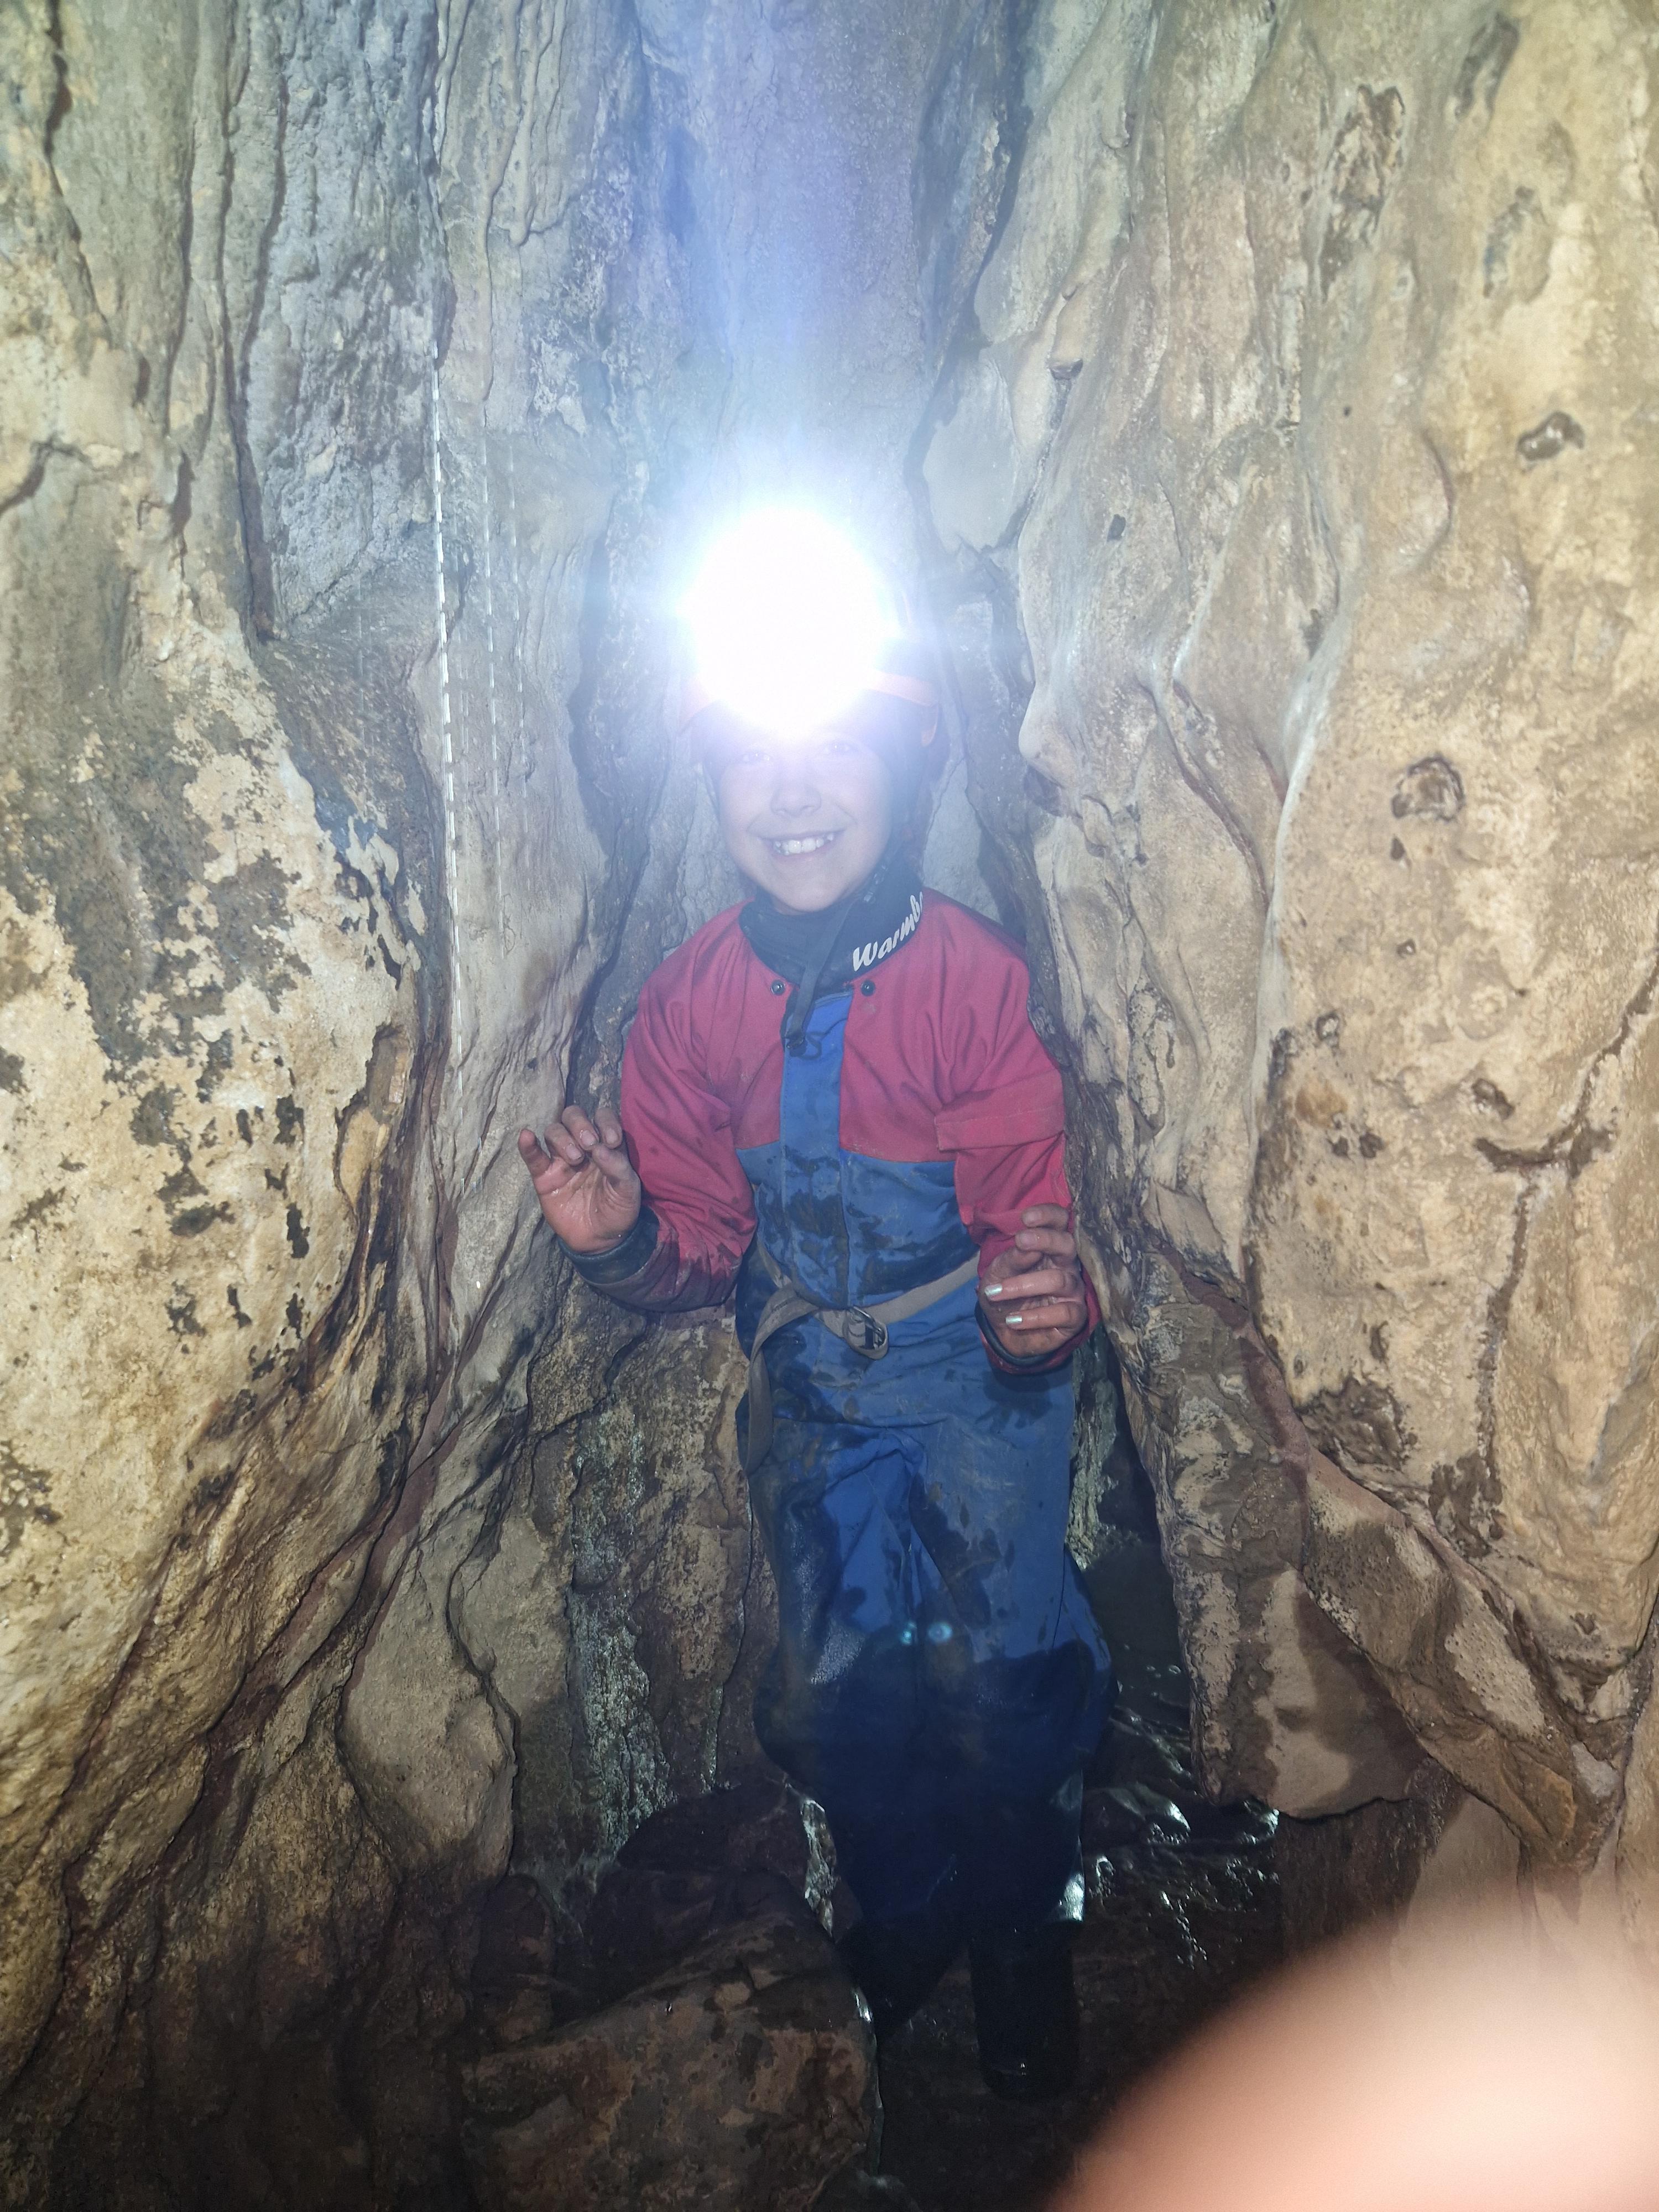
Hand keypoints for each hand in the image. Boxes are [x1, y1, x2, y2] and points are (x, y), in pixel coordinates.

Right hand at [517, 1104, 641, 1254]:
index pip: (602, 1117)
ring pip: (554, 1132)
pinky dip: (528, 1145)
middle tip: (588, 1144)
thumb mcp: (628, 1190)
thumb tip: (601, 1147)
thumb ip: (619, 1167)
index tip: (612, 1141)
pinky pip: (533, 1156)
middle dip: (580, 1125)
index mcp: (605, 1145)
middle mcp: (582, 1147)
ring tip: (574, 1159)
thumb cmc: (618, 1210)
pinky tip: (526, 1136)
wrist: (600, 1239)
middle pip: (573, 1117)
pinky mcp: (544, 1177)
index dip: (606, 1122)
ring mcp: (561, 1160)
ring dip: (563, 1138)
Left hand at [978, 1203, 1089, 1358]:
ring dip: (1023, 1285)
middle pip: (1068, 1244)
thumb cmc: (1004, 1293)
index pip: (1060, 1222)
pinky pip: (1063, 1312)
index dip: (1048, 1215)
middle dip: (1045, 1239)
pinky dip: (1034, 1317)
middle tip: (1022, 1240)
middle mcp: (1066, 1264)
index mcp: (1049, 1247)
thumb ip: (1012, 1259)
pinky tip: (1013, 1320)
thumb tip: (1026, 1243)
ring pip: (1059, 1280)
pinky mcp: (1075, 1316)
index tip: (1026, 1217)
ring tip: (996, 1294)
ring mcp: (1073, 1290)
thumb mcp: (997, 1274)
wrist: (1002, 1330)